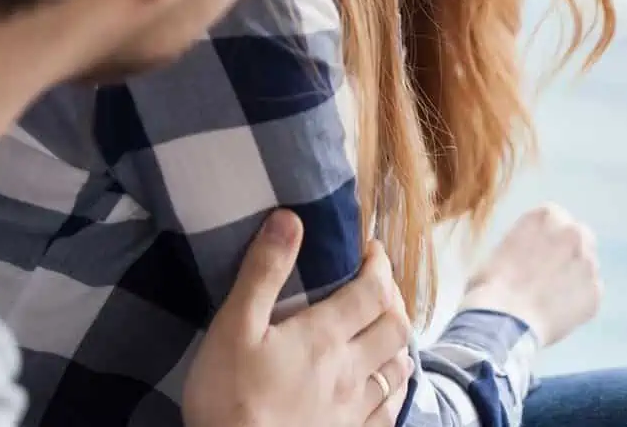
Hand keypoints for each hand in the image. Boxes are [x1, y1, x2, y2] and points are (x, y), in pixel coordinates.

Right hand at [183, 211, 415, 426]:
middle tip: (376, 289)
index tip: (371, 250)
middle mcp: (351, 369)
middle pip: (395, 326)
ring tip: (384, 331)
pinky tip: (386, 385)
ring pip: (399, 367)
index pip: (372, 290)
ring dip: (398, 343)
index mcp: (324, 336)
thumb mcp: (234, 327)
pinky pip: (391, 410)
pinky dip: (395, 388)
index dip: (378, 265)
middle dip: (393, 301)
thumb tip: (290, 219)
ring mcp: (355, 409)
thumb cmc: (228, 396)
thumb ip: (263, 272)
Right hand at [460, 203, 602, 347]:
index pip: (554, 217)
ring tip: (549, 299)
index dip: (545, 237)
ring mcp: (588, 263)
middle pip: (579, 236)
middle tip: (551, 273)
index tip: (536, 252)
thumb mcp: (501, 251)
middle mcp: (572, 233)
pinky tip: (556, 314)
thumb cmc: (489, 286)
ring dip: (574, 277)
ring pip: (587, 267)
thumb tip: (528, 258)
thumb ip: (524, 246)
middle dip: (569, 251)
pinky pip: (589, 294)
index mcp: (546, 216)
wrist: (502, 321)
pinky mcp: (596, 292)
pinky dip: (578, 303)